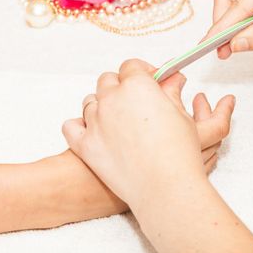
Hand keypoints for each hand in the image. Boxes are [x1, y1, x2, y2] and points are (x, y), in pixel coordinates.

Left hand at [62, 59, 234, 208]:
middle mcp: (113, 98)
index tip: (149, 80)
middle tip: (135, 102)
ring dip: (102, 105)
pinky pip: (71, 126)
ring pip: (90, 101)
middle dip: (120, 86)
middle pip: (108, 80)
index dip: (141, 72)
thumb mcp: (181, 116)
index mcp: (138, 86)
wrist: (164, 187)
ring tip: (117, 121)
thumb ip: (171, 92)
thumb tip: (172, 78)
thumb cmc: (178, 154)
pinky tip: (91, 131)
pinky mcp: (85, 144)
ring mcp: (96, 120)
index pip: (131, 66)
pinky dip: (79, 126)